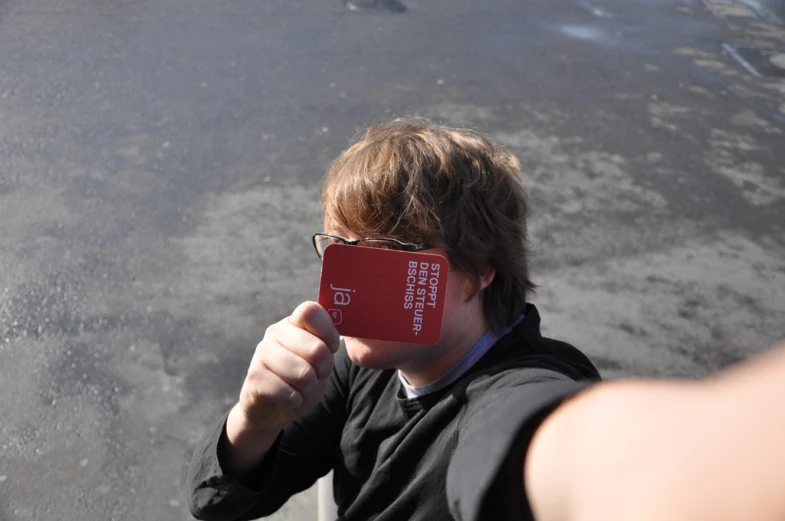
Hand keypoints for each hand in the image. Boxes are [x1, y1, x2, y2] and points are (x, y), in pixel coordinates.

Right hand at [236, 301, 340, 432]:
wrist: (273, 406)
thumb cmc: (302, 377)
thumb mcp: (320, 357)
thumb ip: (328, 342)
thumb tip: (339, 336)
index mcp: (294, 322)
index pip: (311, 311)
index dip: (328, 333)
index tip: (331, 347)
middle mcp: (275, 332)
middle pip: (317, 349)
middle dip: (324, 369)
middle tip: (316, 374)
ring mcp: (262, 352)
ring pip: (304, 374)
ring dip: (309, 388)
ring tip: (301, 386)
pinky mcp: (255, 376)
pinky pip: (290, 394)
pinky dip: (296, 401)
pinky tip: (287, 397)